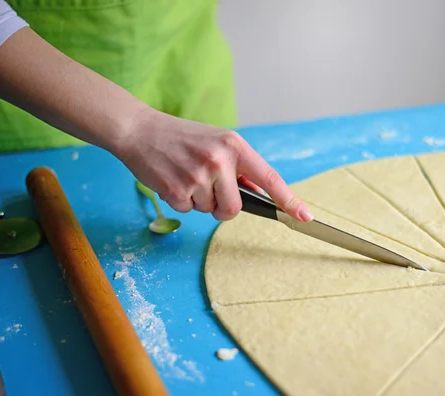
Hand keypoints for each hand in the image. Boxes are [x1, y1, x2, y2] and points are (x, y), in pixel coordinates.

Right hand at [116, 108, 313, 221]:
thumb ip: (238, 166)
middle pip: (235, 208)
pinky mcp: (176, 189)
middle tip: (208, 189)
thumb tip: (258, 191)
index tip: (305, 216)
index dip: (289, 200)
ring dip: (199, 201)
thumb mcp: (217, 141)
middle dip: (223, 207)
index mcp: (234, 145)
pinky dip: (181, 201)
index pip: (269, 178)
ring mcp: (197, 176)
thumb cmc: (181, 138)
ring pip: (210, 211)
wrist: (139, 130)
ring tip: (186, 175)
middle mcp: (219, 160)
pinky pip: (189, 211)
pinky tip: (172, 179)